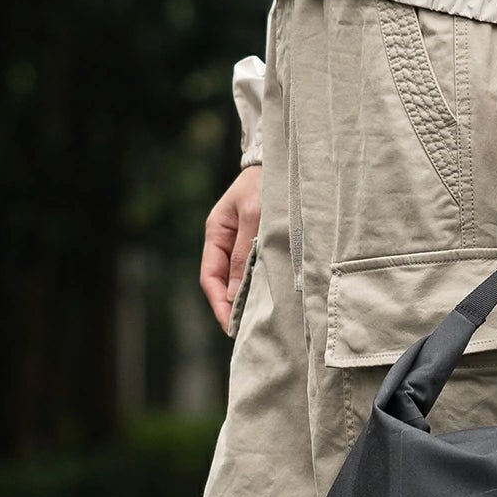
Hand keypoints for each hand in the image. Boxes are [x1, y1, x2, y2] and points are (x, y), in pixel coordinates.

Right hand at [200, 165, 263, 332]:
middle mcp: (227, 241)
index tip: (230, 325)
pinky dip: (261, 288)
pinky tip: (272, 302)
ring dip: (248, 300)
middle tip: (247, 333)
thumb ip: (245, 253)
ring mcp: (243, 243)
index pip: (211, 277)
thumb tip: (235, 294)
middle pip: (225, 283)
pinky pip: (257, 271)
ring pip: (241, 280)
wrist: (284, 163)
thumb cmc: (266, 185)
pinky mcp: (261, 244)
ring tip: (260, 323)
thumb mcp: (255, 217)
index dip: (219, 303)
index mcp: (217, 233)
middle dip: (232, 308)